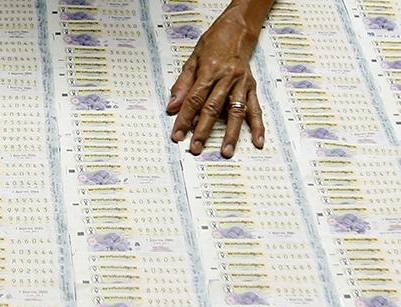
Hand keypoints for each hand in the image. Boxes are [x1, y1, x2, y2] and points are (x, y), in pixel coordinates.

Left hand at [166, 11, 264, 157]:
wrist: (237, 31)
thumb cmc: (212, 46)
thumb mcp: (192, 61)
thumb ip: (182, 85)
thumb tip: (173, 107)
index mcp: (210, 71)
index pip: (194, 99)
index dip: (185, 119)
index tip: (178, 135)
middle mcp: (227, 78)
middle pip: (213, 108)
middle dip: (204, 130)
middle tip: (196, 148)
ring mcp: (242, 84)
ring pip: (236, 112)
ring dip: (231, 134)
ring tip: (226, 152)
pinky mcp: (252, 88)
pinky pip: (255, 109)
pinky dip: (257, 126)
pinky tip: (257, 141)